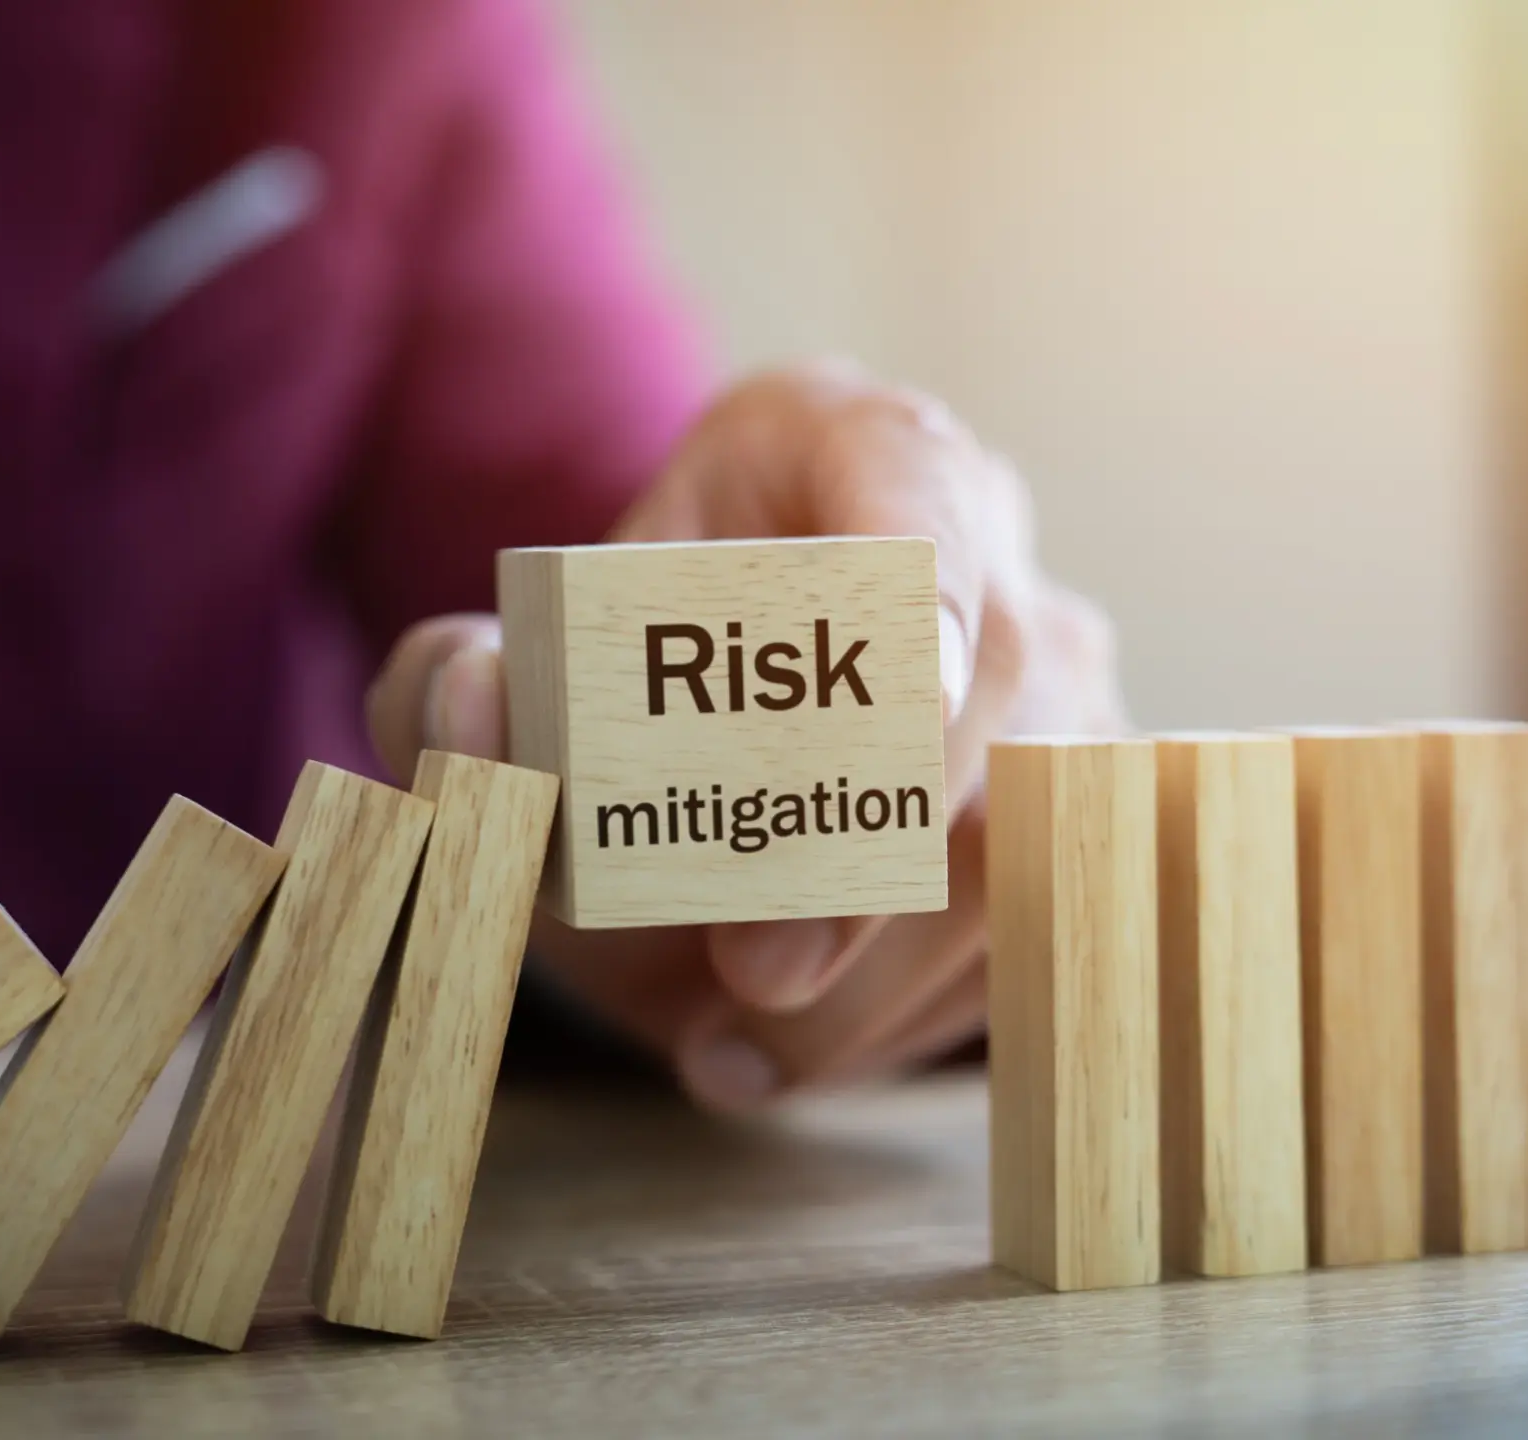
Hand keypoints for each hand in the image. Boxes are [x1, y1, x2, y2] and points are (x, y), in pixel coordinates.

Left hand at [365, 363, 1127, 1109]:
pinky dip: (895, 1021)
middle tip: (754, 964)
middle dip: (872, 843)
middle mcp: (987, 543)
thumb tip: (470, 710)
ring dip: (874, 973)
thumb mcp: (516, 668)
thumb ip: (451, 682)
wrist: (697, 745)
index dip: (931, 575)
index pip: (919, 474)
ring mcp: (1062, 679)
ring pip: (1021, 832)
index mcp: (849, 446)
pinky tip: (771, 1058)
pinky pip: (1024, 927)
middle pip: (992, 684)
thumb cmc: (626, 673)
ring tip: (724, 1044)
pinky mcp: (1076, 811)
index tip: (918, 684)